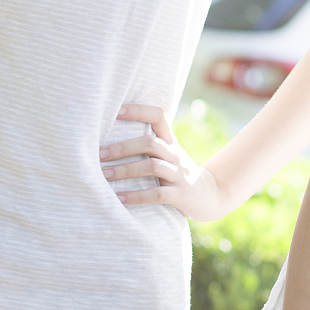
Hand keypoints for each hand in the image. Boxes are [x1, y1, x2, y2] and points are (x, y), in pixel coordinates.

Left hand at [101, 104, 227, 219]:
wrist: (210, 197)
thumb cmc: (177, 175)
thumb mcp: (168, 157)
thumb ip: (147, 148)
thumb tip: (108, 140)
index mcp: (170, 143)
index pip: (159, 116)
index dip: (139, 111)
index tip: (116, 111)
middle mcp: (175, 155)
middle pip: (150, 143)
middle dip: (122, 148)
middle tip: (99, 154)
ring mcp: (179, 175)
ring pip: (152, 166)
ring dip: (125, 171)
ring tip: (104, 175)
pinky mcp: (180, 195)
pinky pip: (157, 194)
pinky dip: (137, 196)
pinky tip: (120, 198)